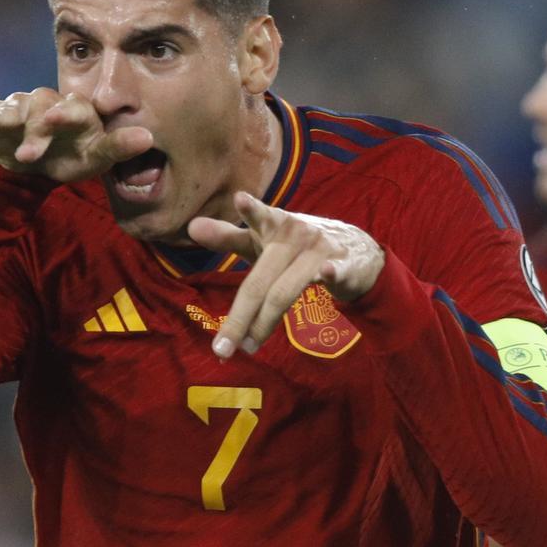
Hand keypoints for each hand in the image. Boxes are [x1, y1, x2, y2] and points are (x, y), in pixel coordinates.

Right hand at [0, 81, 152, 181]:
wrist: (43, 161)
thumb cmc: (74, 156)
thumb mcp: (97, 159)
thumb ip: (120, 149)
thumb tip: (148, 138)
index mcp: (74, 109)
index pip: (71, 109)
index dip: (64, 117)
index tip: (58, 123)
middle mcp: (44, 102)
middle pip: (38, 109)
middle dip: (34, 131)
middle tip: (32, 153)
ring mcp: (16, 108)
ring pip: (7, 109)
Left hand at [187, 192, 383, 358]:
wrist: (356, 248)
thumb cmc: (296, 247)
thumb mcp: (263, 241)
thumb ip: (228, 237)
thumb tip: (191, 228)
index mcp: (274, 225)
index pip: (260, 218)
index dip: (252, 210)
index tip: (241, 199)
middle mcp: (297, 234)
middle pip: (261, 280)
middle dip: (240, 317)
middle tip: (221, 348)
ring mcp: (321, 249)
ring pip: (286, 291)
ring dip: (265, 323)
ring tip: (248, 347)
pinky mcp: (345, 264)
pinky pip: (336, 271)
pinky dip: (331, 272)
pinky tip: (326, 273)